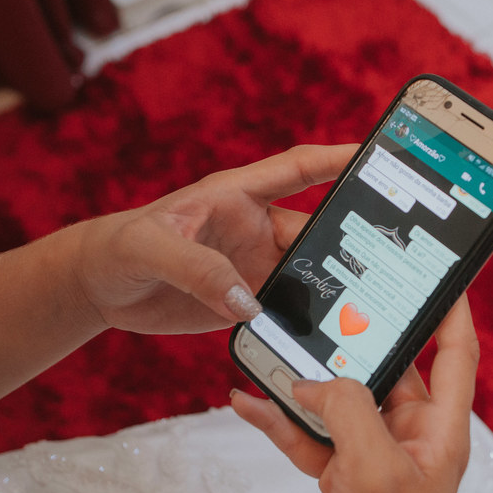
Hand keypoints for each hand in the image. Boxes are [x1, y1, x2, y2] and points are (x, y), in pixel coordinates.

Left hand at [70, 144, 354, 334]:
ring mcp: (254, 266)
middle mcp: (254, 227)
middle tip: (392, 252)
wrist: (99, 288)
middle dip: (353, 236)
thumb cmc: (119, 247)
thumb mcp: (151, 248)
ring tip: (367, 304)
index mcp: (237, 195)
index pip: (299, 170)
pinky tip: (327, 335)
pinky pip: (287, 309)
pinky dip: (307, 321)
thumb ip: (197, 269)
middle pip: (318, 230)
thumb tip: (247, 302)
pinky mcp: (246, 301)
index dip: (339, 160)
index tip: (380, 157)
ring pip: (309, 273)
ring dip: (333, 286)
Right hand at [232, 297, 478, 492]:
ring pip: (341, 402)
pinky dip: (285, 421)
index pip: (455, 354)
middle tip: (323, 299)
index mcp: (441, 431)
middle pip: (387, 370)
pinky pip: (315, 436)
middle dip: (352, 341)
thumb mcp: (373, 473)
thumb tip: (316, 381)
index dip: (452, 309)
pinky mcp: (347, 478)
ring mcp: (378, 457)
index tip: (439, 271)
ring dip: (306, 382)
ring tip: (269, 351)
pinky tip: (250, 402)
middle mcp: (414, 438)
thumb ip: (348, 412)